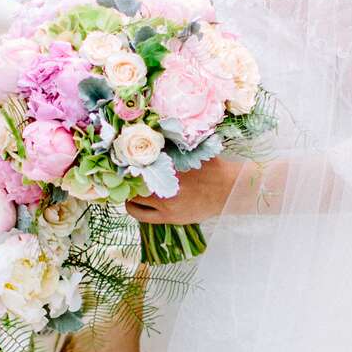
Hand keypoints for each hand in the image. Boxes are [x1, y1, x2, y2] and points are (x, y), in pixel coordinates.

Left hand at [126, 151, 240, 225]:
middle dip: (127, 178)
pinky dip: (134, 208)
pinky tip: (135, 202)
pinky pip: (141, 215)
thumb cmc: (212, 168)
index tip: (121, 161)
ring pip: (133, 200)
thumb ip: (173, 145)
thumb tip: (153, 133)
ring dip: (129, 194)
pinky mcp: (169, 218)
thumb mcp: (193, 150)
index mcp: (170, 166)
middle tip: (124, 175)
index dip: (126, 163)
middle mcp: (165, 185)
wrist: (229, 190)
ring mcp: (165, 204)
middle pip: (132, 182)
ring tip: (131, 189)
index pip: (137, 164)